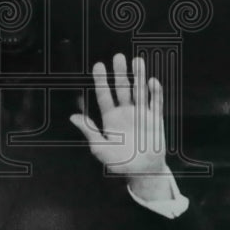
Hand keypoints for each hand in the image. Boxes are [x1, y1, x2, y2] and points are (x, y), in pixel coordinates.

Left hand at [70, 54, 170, 197]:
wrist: (143, 172)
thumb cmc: (119, 162)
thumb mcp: (100, 148)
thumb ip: (89, 131)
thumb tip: (73, 116)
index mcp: (110, 118)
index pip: (104, 95)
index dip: (101, 81)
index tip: (98, 65)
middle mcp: (125, 113)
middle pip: (122, 88)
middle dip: (120, 73)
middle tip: (118, 57)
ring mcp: (141, 115)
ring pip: (139, 91)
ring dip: (138, 77)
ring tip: (137, 61)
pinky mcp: (155, 120)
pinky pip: (156, 104)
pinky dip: (155, 93)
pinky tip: (152, 82)